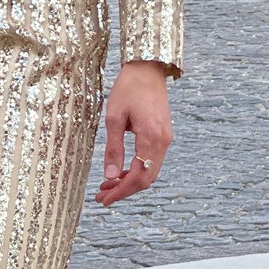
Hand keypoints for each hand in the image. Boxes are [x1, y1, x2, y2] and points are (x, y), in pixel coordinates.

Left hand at [96, 60, 172, 205]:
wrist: (148, 68)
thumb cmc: (128, 88)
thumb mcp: (114, 118)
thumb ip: (113, 148)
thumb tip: (110, 176)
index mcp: (151, 138)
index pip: (138, 177)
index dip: (121, 192)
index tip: (104, 200)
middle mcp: (163, 141)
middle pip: (146, 179)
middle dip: (124, 191)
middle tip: (102, 196)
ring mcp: (166, 139)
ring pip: (150, 172)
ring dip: (130, 182)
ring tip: (108, 185)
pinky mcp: (164, 135)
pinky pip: (152, 161)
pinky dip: (137, 170)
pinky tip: (121, 171)